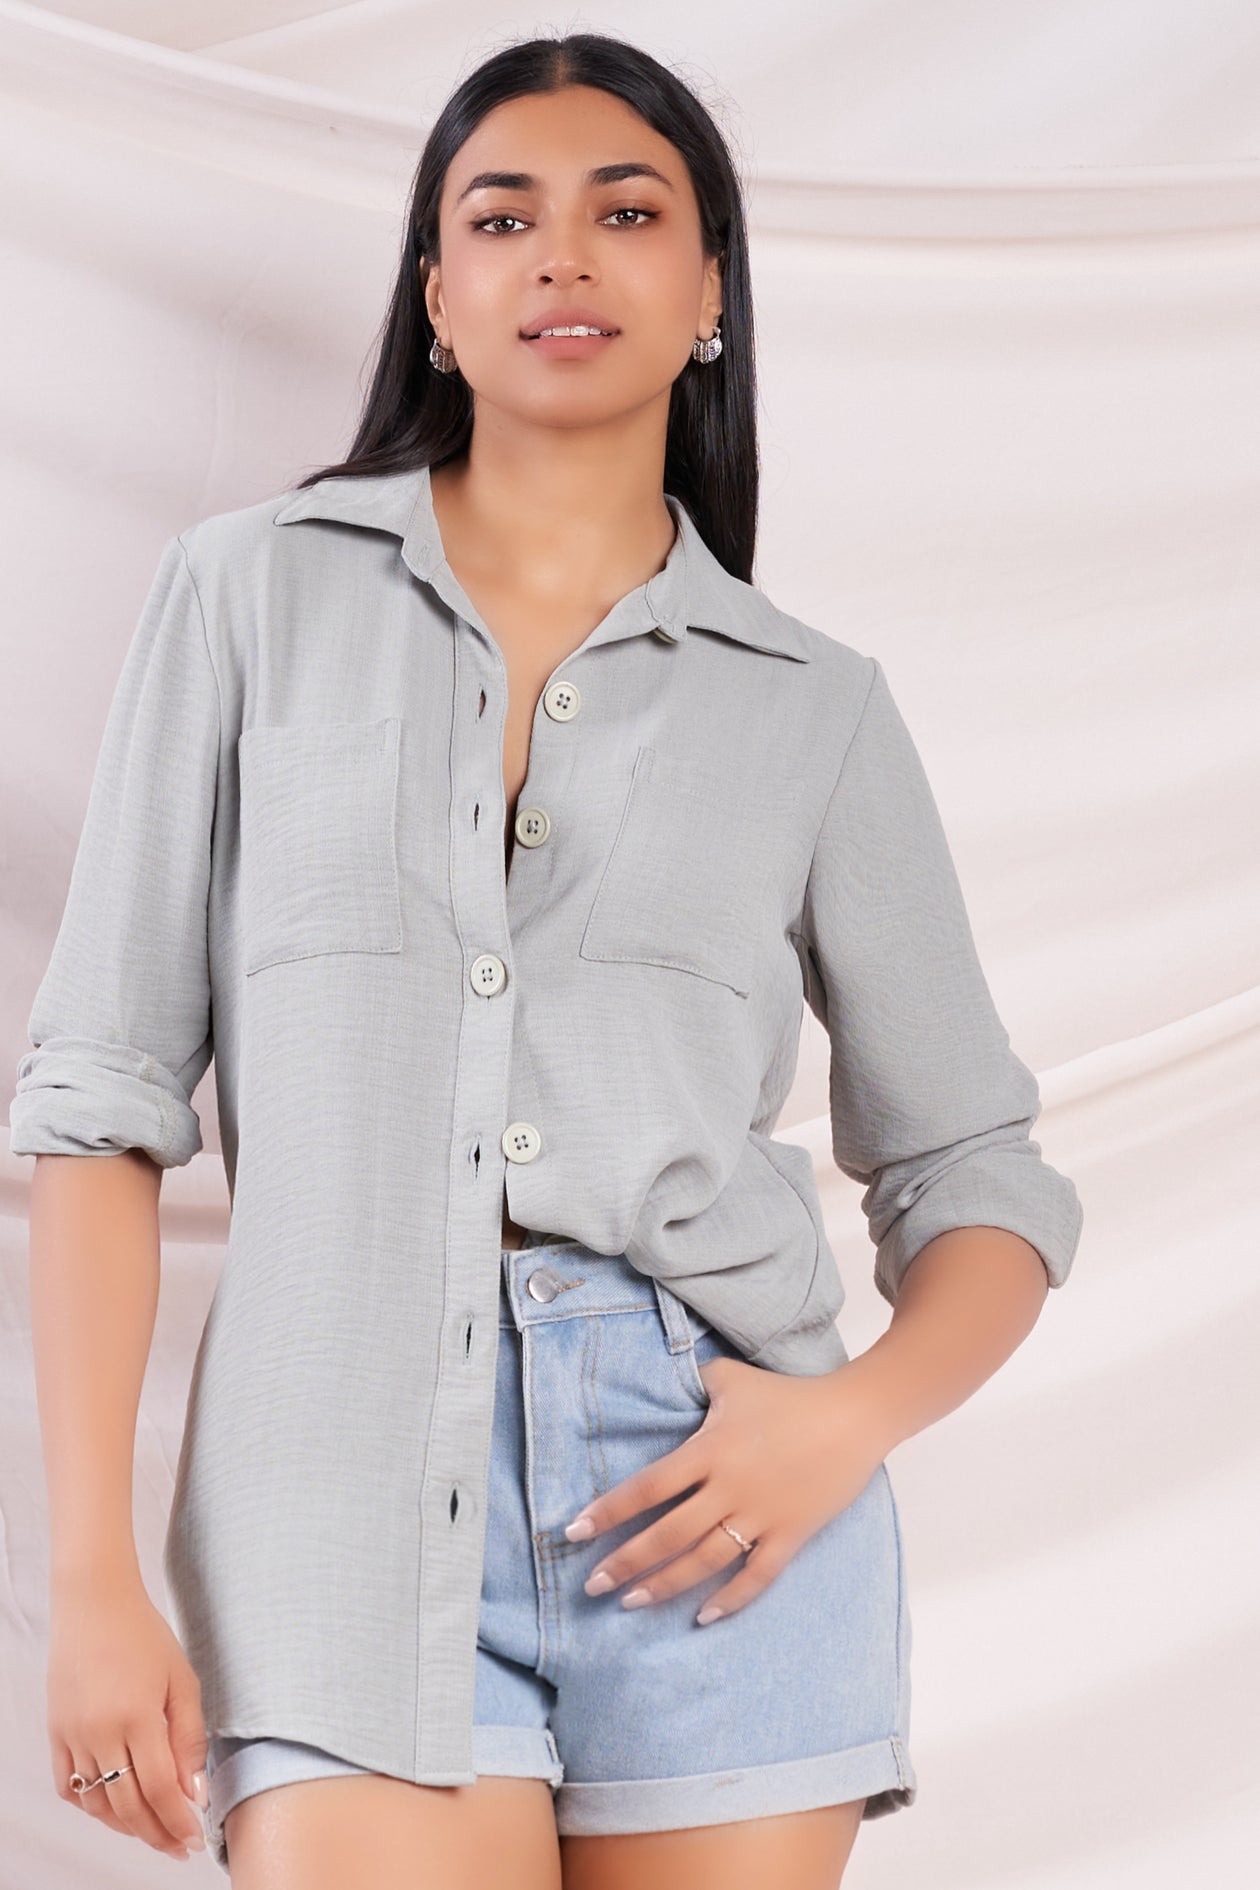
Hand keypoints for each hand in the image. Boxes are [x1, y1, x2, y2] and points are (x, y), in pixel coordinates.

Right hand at [48, 1563, 208, 1859]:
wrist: (95, 1603)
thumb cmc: (145, 1635)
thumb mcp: (182, 1678)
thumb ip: (190, 1737)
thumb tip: (195, 1792)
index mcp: (137, 1716)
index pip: (160, 1789)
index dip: (177, 1821)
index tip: (193, 1840)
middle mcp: (100, 1732)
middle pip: (128, 1805)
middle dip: (156, 1833)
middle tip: (178, 1847)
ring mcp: (73, 1735)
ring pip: (97, 1803)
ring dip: (125, 1825)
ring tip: (151, 1831)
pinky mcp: (55, 1733)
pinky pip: (68, 1786)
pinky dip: (90, 1805)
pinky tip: (113, 1808)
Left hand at [563, 1350, 888, 1624]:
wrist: (854, 1416)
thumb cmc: (788, 1395)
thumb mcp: (732, 1378)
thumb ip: (694, 1381)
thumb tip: (661, 1377)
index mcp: (710, 1450)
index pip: (648, 1487)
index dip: (610, 1511)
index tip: (575, 1532)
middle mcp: (730, 1487)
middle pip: (668, 1533)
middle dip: (626, 1562)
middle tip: (592, 1585)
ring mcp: (762, 1515)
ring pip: (704, 1560)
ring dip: (665, 1584)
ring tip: (631, 1602)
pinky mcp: (792, 1534)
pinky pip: (756, 1575)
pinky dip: (730, 1600)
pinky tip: (702, 1617)